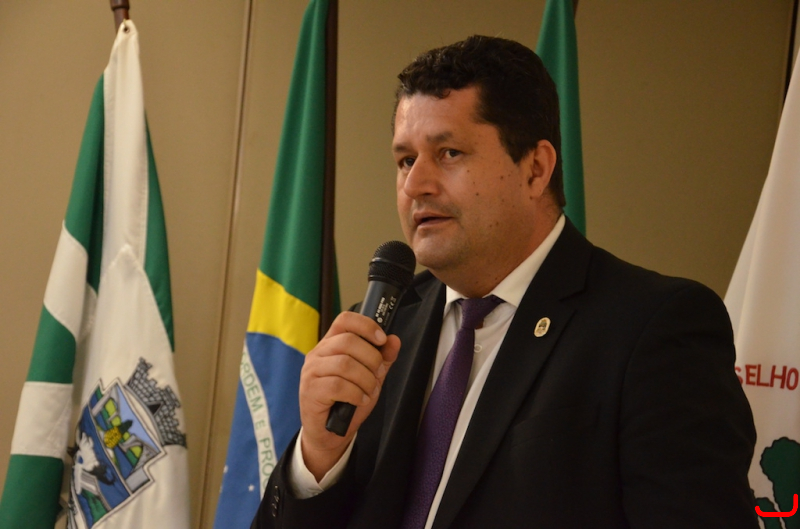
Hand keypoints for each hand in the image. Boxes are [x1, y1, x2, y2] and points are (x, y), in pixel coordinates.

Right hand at [298, 311, 400, 480]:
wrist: (329, 432)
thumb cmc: (347, 400)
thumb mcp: (370, 376)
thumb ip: (382, 358)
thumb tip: (394, 340)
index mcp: (331, 343)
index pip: (345, 320)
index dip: (366, 325)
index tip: (382, 339)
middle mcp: (318, 353)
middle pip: (348, 341)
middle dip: (372, 359)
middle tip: (379, 374)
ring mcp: (311, 371)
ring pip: (345, 364)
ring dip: (365, 379)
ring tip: (369, 391)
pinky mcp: (310, 390)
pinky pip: (338, 385)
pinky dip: (356, 393)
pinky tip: (360, 400)